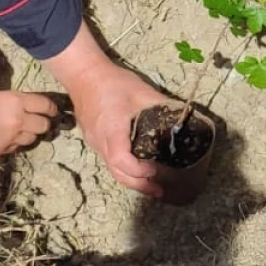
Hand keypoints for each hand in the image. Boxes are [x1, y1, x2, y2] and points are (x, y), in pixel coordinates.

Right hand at [0, 90, 56, 155]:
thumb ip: (11, 100)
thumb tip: (23, 106)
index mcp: (14, 101)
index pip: (45, 106)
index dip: (51, 108)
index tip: (53, 109)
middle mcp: (17, 120)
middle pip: (43, 125)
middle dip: (43, 122)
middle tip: (40, 120)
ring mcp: (9, 138)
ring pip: (32, 139)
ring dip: (30, 134)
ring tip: (22, 129)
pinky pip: (15, 148)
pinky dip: (15, 143)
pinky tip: (6, 137)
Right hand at [70, 66, 167, 196]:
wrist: (83, 74)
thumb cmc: (113, 82)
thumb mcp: (142, 91)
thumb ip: (162, 106)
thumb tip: (182, 119)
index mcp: (111, 130)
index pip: (121, 160)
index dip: (138, 171)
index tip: (155, 170)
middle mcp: (99, 141)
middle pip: (116, 172)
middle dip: (138, 185)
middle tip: (159, 191)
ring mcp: (94, 141)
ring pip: (111, 168)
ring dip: (130, 179)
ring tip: (151, 184)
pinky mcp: (93, 138)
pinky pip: (108, 159)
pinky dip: (123, 168)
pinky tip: (136, 167)